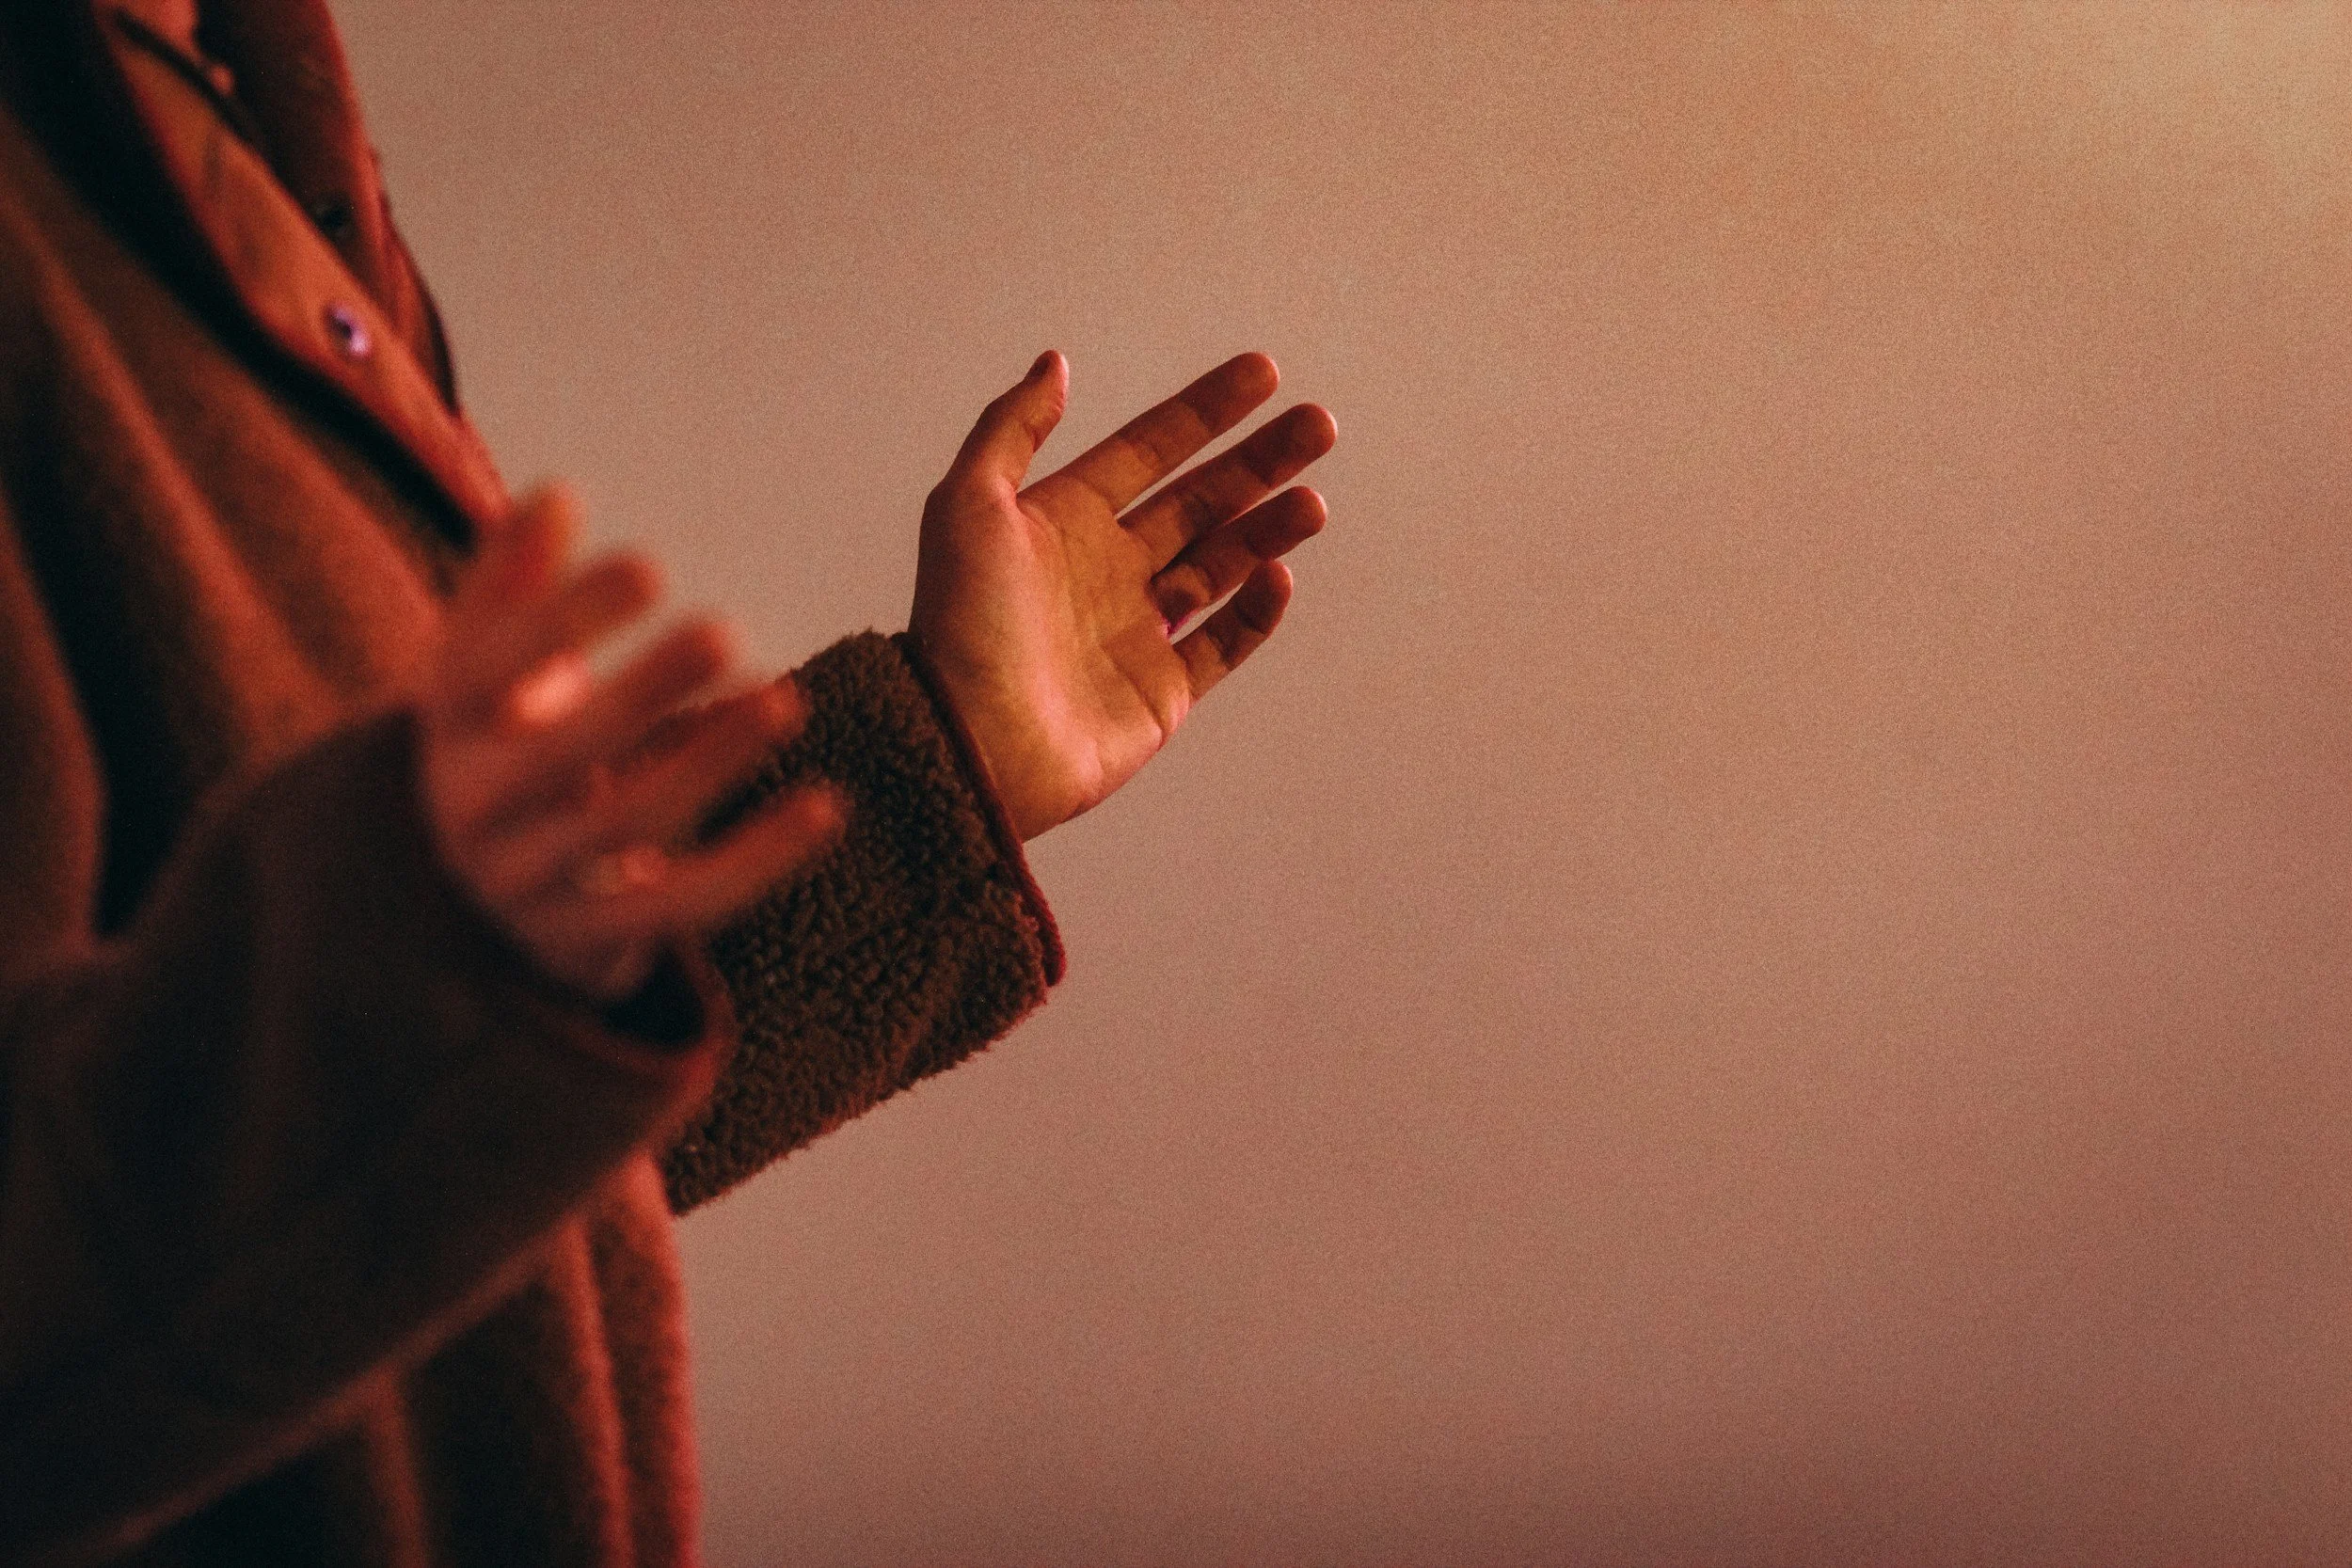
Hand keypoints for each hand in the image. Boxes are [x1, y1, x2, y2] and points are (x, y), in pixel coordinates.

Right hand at [417, 486, 841, 1001]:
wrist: (462, 892)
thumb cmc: (497, 740)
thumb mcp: (483, 661)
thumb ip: (513, 579)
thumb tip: (557, 498)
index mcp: (443, 722)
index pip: (489, 666)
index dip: (565, 616)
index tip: (651, 566)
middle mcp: (474, 808)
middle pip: (558, 754)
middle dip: (642, 692)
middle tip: (720, 629)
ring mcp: (530, 883)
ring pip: (626, 825)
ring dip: (708, 761)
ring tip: (784, 699)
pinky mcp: (594, 940)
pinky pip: (687, 901)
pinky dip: (759, 857)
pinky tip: (826, 806)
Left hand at [909, 351, 1333, 840]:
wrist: (969, 741)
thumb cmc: (960, 625)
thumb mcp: (967, 505)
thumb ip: (1013, 428)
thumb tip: (1056, 362)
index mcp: (1063, 521)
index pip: (1150, 450)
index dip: (1205, 411)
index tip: (1262, 374)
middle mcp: (1106, 570)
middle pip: (1201, 501)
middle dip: (1260, 462)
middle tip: (1318, 424)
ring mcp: (1137, 631)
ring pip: (1223, 564)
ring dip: (1269, 529)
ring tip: (1312, 503)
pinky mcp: (1161, 692)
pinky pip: (1224, 642)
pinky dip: (1256, 611)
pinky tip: (1278, 574)